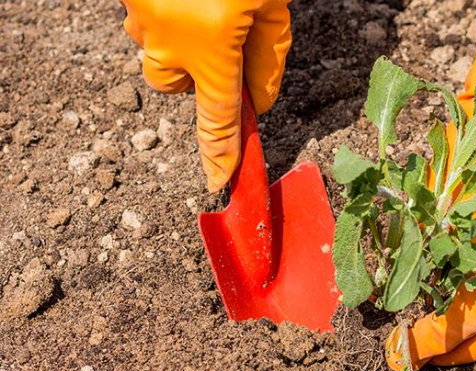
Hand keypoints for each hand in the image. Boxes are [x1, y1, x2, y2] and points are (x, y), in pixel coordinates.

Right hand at [121, 0, 291, 191]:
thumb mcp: (271, 5)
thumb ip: (266, 57)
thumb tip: (258, 100)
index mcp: (211, 45)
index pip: (218, 115)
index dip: (219, 153)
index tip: (218, 178)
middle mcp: (163, 36)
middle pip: (172, 82)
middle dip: (196, 72)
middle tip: (221, 37)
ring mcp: (136, 12)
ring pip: (153, 46)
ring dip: (177, 36)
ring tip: (206, 3)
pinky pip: (142, 15)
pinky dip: (163, 10)